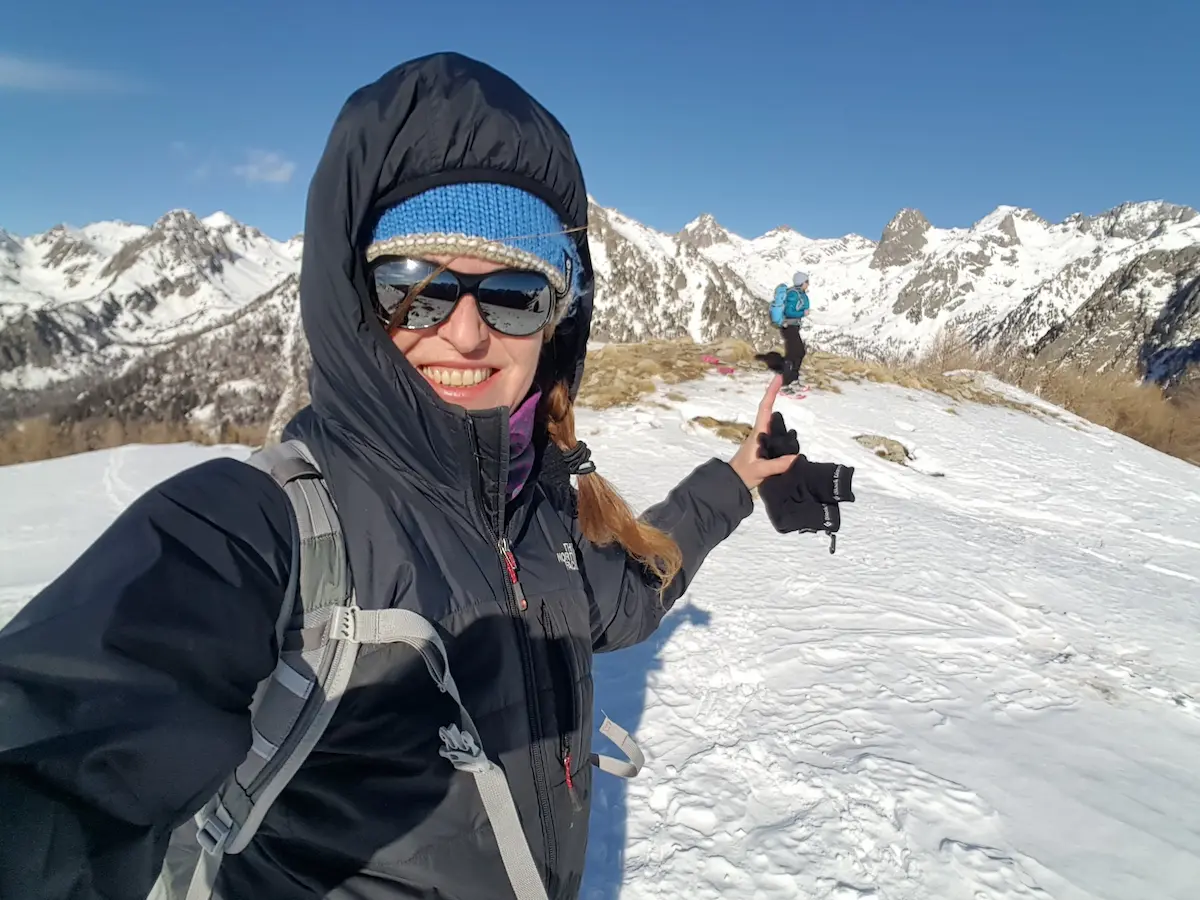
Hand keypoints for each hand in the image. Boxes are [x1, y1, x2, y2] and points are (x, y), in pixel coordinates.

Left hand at [728, 375, 799, 489]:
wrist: (733, 483)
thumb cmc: (743, 474)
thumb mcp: (760, 470)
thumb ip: (776, 465)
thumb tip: (795, 457)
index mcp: (758, 433)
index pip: (764, 409)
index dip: (771, 392)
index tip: (777, 378)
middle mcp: (760, 434)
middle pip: (770, 412)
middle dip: (776, 398)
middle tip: (787, 385)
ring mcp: (762, 441)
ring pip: (775, 425)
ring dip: (783, 417)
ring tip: (796, 412)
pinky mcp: (765, 449)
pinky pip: (777, 436)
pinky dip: (785, 432)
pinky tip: (793, 439)